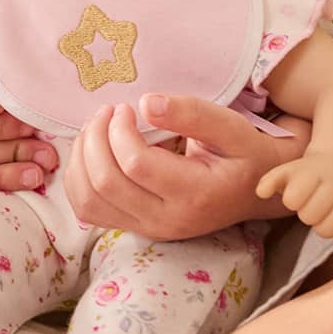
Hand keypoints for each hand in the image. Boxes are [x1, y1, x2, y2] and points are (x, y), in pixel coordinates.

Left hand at [66, 94, 311, 243]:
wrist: (254, 189)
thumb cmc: (244, 154)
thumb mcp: (231, 127)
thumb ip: (192, 114)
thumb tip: (145, 104)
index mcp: (196, 195)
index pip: (135, 164)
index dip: (119, 130)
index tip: (125, 107)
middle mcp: (168, 220)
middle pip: (105, 183)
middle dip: (94, 139)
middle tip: (107, 112)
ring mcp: (149, 229)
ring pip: (89, 200)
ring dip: (81, 158)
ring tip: (95, 129)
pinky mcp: (135, 227)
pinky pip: (88, 210)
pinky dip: (78, 179)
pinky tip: (91, 152)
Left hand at [256, 149, 332, 245]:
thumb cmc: (307, 176)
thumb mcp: (286, 172)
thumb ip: (269, 181)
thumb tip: (261, 193)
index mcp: (310, 174)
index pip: (294, 197)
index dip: (292, 201)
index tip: (296, 198)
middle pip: (311, 215)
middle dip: (306, 216)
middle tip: (310, 211)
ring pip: (332, 227)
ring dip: (323, 228)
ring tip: (322, 220)